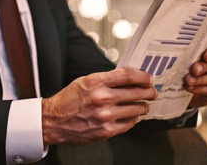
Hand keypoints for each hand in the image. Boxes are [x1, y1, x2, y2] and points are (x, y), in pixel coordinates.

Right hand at [41, 68, 156, 145]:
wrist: (54, 121)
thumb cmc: (69, 100)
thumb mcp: (85, 81)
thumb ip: (106, 79)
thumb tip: (129, 78)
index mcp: (96, 82)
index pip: (128, 75)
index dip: (143, 76)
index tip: (148, 78)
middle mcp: (102, 98)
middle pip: (137, 92)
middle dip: (150, 92)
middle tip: (152, 92)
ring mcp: (105, 116)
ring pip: (137, 109)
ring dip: (144, 106)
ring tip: (144, 105)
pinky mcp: (106, 131)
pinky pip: (129, 123)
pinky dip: (134, 119)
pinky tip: (132, 115)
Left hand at [184, 43, 206, 107]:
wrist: (186, 88)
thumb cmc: (186, 67)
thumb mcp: (186, 60)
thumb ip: (187, 55)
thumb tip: (178, 54)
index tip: (205, 56)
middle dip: (205, 67)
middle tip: (194, 69)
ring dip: (201, 79)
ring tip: (188, 81)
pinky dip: (201, 89)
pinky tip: (191, 88)